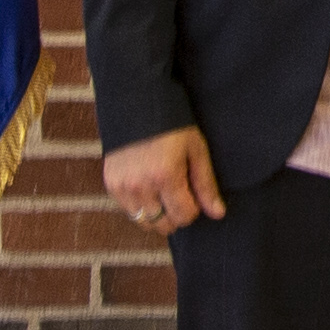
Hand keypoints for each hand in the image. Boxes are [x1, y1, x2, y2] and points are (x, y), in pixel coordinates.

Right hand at [105, 126, 222, 235]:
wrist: (137, 105)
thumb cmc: (173, 127)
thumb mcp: (196, 151)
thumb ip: (206, 185)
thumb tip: (218, 214)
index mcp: (165, 176)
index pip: (184, 216)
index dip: (194, 209)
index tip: (195, 194)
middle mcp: (140, 185)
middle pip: (163, 224)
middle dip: (176, 215)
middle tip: (181, 195)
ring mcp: (122, 186)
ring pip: (144, 222)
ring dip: (158, 215)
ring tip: (165, 193)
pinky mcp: (111, 184)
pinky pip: (129, 211)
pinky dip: (142, 207)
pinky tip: (150, 188)